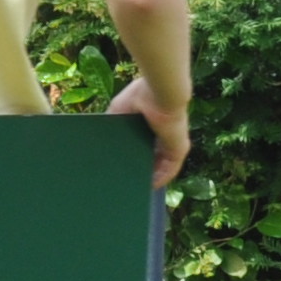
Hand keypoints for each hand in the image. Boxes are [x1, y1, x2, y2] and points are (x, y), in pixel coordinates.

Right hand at [109, 74, 190, 188]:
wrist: (160, 93)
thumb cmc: (141, 96)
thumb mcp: (118, 110)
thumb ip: (113, 124)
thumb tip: (101, 140)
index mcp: (152, 122)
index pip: (143, 142)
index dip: (132, 154)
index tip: (119, 164)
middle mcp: (164, 134)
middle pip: (152, 156)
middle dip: (141, 167)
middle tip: (126, 180)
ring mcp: (173, 142)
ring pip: (161, 164)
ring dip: (151, 176)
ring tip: (135, 187)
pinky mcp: (179, 149)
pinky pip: (170, 170)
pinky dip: (161, 179)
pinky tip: (149, 187)